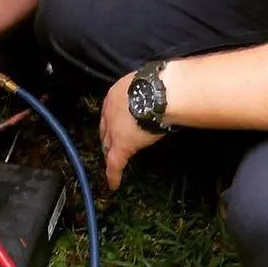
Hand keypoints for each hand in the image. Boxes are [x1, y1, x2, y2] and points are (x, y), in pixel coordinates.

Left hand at [98, 73, 163, 190]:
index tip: (117, 126)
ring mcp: (114, 129)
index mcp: (116, 94)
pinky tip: (114, 184)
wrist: (157, 92)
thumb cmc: (158, 83)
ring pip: (109, 145)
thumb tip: (161, 92)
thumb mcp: (148, 82)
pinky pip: (114, 164)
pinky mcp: (121, 146)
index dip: (113, 121)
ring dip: (111, 153)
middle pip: (106, 129)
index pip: (111, 111)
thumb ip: (147, 91)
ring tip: (112, 163)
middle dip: (108, 138)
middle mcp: (110, 111)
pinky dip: (113, 174)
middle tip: (111, 146)